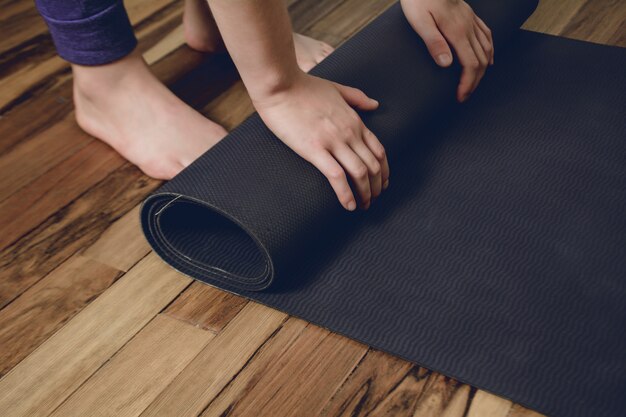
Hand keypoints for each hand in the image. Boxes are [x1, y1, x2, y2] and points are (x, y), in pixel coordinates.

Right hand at [252, 72, 389, 210]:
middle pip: (373, 166)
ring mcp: (333, 141)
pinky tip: (348, 206)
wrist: (280, 85)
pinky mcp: (315, 149)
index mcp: (355, 120)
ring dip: (365, 194)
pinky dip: (346, 194)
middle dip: (376, 187)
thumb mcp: (336, 89)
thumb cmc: (303, 86)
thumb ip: (357, 98)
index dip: (384, 171)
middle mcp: (349, 133)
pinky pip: (337, 177)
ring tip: (363, 207)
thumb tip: (375, 104)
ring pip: (359, 173)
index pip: (379, 151)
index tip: (382, 184)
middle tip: (372, 200)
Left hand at [401, 0, 493, 101]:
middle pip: (480, 61)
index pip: (470, 65)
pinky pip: (487, 35)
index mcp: (457, 32)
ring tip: (474, 83)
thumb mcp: (420, 22)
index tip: (460, 96)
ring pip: (486, 50)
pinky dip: (490, 51)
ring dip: (483, 70)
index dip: (467, 84)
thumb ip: (433, 42)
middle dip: (475, 82)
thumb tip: (446, 64)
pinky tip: (488, 59)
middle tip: (464, 96)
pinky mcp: (469, 15)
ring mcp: (471, 21)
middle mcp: (469, 27)